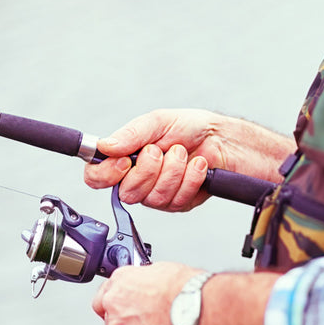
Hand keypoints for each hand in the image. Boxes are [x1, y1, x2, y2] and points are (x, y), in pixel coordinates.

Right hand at [83, 109, 295, 211]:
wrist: (227, 140)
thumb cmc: (193, 127)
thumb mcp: (159, 122)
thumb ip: (131, 134)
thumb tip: (105, 145)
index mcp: (125, 157)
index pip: (96, 176)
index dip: (105, 174)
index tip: (124, 162)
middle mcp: (138, 179)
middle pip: (126, 192)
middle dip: (149, 170)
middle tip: (162, 150)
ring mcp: (157, 193)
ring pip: (153, 198)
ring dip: (173, 172)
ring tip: (184, 154)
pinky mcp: (178, 203)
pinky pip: (176, 200)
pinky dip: (190, 179)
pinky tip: (197, 166)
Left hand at [91, 262, 204, 324]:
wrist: (198, 312)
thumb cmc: (185, 289)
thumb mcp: (160, 271)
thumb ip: (143, 283)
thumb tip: (147, 287)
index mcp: (118, 287)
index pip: (102, 299)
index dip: (116, 304)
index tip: (126, 307)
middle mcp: (114, 312)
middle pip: (113, 322)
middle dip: (129, 322)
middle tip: (152, 320)